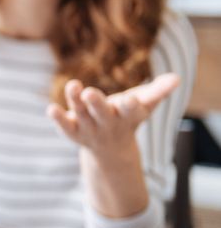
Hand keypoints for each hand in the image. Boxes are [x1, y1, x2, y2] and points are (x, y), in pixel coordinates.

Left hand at [46, 73, 179, 155]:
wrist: (111, 149)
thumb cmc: (128, 117)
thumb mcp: (145, 105)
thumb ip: (160, 91)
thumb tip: (177, 78)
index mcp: (128, 117)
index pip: (131, 112)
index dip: (130, 106)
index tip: (130, 99)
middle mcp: (107, 123)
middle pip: (102, 114)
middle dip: (97, 104)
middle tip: (91, 92)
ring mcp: (89, 128)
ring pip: (82, 114)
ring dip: (76, 101)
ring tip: (73, 85)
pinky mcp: (72, 130)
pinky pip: (64, 126)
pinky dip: (58, 118)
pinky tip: (51, 109)